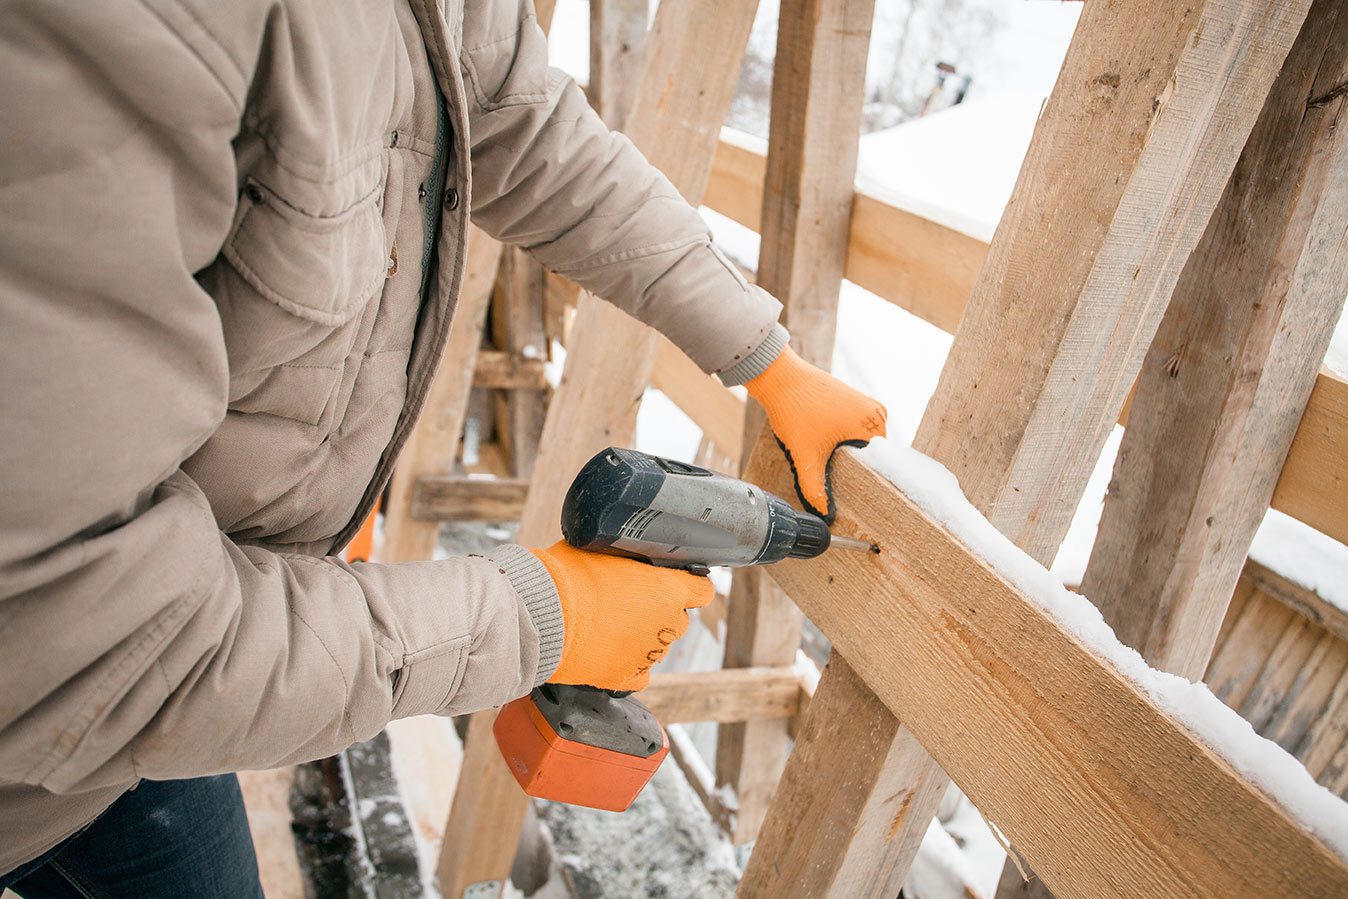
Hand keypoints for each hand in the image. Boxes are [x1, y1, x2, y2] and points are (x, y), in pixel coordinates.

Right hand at [531, 541, 713, 691]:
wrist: (540, 615)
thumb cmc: (566, 575)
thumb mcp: (600, 549)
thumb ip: (624, 557)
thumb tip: (621, 556)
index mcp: (669, 590)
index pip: (703, 591)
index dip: (690, 585)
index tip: (676, 584)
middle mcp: (668, 625)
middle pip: (678, 619)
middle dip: (659, 611)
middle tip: (627, 602)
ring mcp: (649, 654)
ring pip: (657, 646)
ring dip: (642, 637)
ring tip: (609, 626)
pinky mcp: (626, 678)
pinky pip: (638, 673)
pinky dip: (627, 665)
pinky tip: (606, 651)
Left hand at [745, 345, 885, 521]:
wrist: (778, 377)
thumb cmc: (795, 410)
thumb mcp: (806, 455)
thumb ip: (815, 488)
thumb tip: (823, 514)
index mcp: (874, 424)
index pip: (880, 465)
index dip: (867, 482)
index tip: (858, 497)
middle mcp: (876, 412)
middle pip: (869, 455)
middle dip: (854, 469)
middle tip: (840, 486)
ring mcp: (864, 404)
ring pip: (859, 443)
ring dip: (846, 455)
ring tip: (832, 467)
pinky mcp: (851, 400)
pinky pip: (853, 429)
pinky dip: (841, 440)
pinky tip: (827, 448)